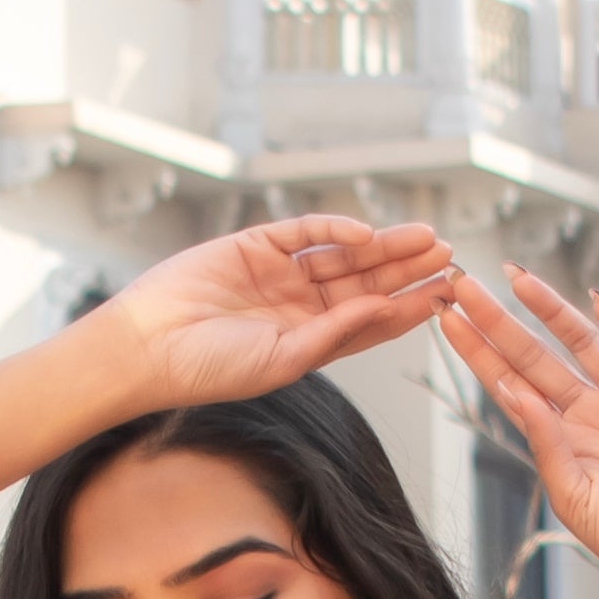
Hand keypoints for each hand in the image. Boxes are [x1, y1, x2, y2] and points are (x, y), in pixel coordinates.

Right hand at [95, 218, 462, 414]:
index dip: (408, 309)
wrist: (149, 346)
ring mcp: (279, 273)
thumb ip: (334, 334)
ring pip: (344, 255)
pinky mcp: (256, 244)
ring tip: (427, 239)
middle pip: (366, 284)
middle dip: (407, 271)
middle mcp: (299, 306)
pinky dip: (334, 230)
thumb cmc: (209, 369)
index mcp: (309, 342)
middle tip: (450, 258)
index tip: (446, 299)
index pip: (371, 323)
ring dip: (385, 246)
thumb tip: (385, 308)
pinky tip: (366, 234)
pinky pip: (305, 232)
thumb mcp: (283, 360)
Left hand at [437, 269, 598, 596]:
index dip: (477, 351)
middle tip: (463, 282)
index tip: (446, 316)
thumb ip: (546, 446)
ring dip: (550, 310)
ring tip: (518, 278)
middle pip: (533, 355)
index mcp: (558, 441)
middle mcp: (587, 414)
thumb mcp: (575, 498)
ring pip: (581, 343)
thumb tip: (517, 393)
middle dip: (498, 320)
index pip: (508, 385)